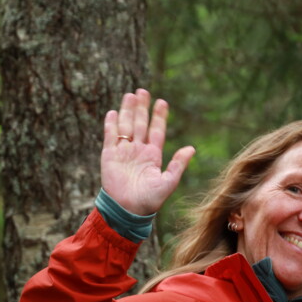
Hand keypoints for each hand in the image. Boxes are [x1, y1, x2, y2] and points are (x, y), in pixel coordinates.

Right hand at [100, 89, 195, 215]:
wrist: (128, 209)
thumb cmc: (149, 200)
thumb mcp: (168, 182)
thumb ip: (178, 165)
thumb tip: (192, 148)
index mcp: (153, 155)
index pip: (156, 130)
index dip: (159, 116)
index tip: (162, 102)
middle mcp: (138, 150)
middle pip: (140, 123)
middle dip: (142, 108)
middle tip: (143, 91)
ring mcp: (123, 152)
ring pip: (126, 126)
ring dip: (127, 111)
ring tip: (130, 96)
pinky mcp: (109, 156)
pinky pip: (110, 136)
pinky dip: (111, 124)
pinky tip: (113, 112)